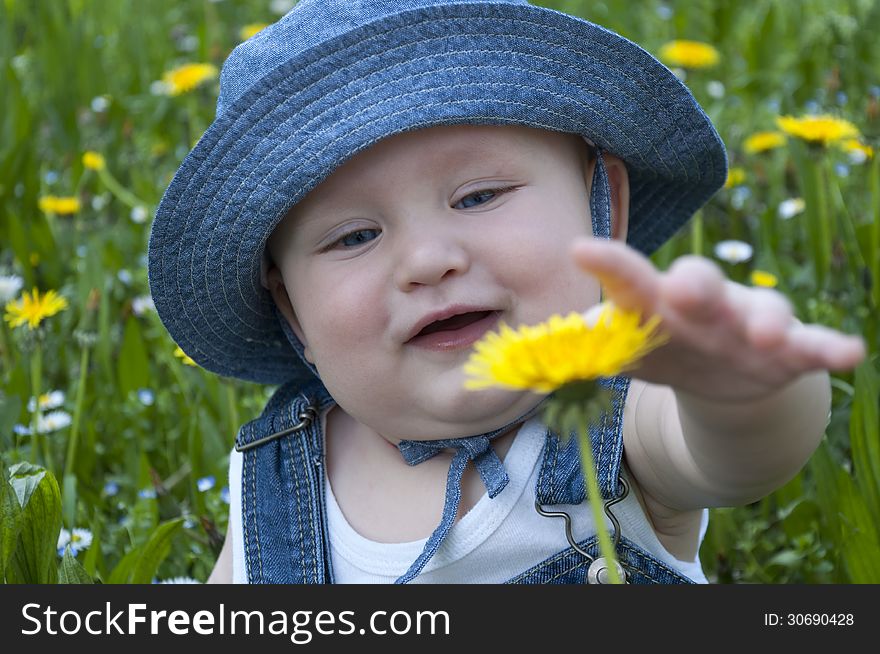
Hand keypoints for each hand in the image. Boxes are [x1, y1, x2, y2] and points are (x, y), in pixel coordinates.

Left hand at [571, 238, 866, 402]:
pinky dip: (829, 348)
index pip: (629, 281)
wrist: (720, 377)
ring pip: (760, 311)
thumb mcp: (626, 350)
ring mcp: (749, 324)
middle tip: (682, 287)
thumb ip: (587, 349)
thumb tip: (528, 356)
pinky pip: (813, 345)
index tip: (580, 250)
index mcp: (656, 304)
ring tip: (764, 331)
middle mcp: (704, 304)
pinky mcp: (790, 349)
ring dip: (763, 318)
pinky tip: (850, 352)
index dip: (608, 266)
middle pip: (699, 287)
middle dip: (694, 286)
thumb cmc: (664, 349)